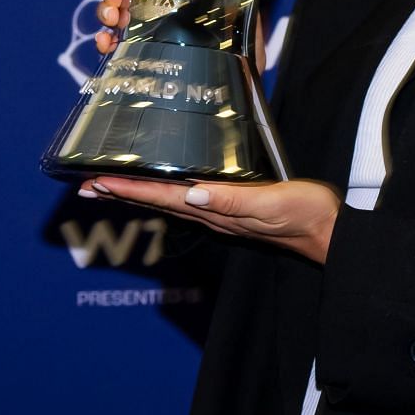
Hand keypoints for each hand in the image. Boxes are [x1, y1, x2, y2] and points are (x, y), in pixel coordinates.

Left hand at [79, 174, 339, 263]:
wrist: (329, 231)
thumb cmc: (306, 214)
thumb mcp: (272, 202)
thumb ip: (233, 200)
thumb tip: (192, 195)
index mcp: (216, 210)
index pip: (162, 198)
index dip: (128, 190)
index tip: (96, 183)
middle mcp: (212, 213)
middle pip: (156, 202)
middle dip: (121, 192)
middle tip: (85, 186)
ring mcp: (221, 213)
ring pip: (168, 201)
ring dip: (138, 193)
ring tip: (110, 185)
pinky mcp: (233, 207)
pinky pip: (188, 198)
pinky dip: (165, 191)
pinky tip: (163, 186)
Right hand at [90, 0, 267, 67]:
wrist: (236, 80)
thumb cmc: (238, 41)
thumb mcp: (239, 7)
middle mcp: (158, 2)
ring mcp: (146, 26)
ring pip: (114, 9)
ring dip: (106, 9)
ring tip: (114, 18)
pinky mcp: (139, 52)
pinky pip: (113, 41)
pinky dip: (104, 40)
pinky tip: (108, 43)